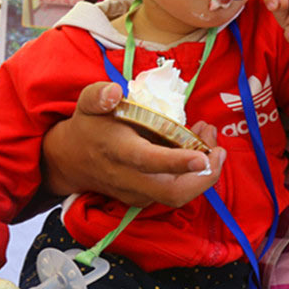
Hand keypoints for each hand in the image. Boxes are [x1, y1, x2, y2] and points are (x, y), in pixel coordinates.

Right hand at [43, 82, 226, 207]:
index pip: (148, 161)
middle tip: (219, 149)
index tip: (202, 157)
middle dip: (205, 176)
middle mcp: (130, 178)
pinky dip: (194, 174)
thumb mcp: (87, 103)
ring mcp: (138, 192)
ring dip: (203, 172)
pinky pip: (175, 192)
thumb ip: (98, 95)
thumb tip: (115, 91)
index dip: (176, 162)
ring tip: (209, 138)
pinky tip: (199, 146)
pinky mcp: (145, 197)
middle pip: (172, 192)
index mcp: (118, 152)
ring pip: (178, 195)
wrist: (70, 161)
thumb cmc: (88, 127)